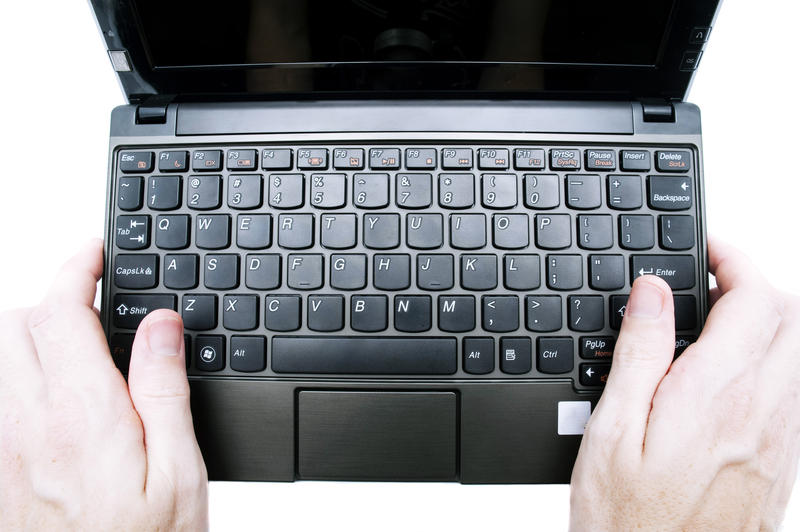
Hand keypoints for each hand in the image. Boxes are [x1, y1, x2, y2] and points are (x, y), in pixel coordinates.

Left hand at [0, 240, 207, 529]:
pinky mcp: (2, 469)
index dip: (76, 268)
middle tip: (97, 294)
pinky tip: (66, 391)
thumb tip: (159, 325)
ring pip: (3, 358)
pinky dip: (28, 370)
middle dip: (55, 295)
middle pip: (18, 325)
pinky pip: (3, 396)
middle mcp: (30, 424)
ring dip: (37, 330)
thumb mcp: (177, 469)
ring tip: (85, 336)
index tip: (96, 250)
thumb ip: (162, 388)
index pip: (60, 313)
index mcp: (81, 416)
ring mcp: (8, 447)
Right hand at [570, 238, 799, 530]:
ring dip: (767, 319)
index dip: (734, 258)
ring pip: (798, 352)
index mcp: (716, 395)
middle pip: (790, 317)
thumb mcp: (613, 429)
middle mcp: (762, 413)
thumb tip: (654, 293)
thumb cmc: (628, 519)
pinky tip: (730, 375)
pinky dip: (773, 361)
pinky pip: (795, 391)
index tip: (708, 248)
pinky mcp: (781, 463)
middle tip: (709, 279)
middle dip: (755, 281)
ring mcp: (779, 440)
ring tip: (715, 321)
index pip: (754, 299)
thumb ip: (641, 353)